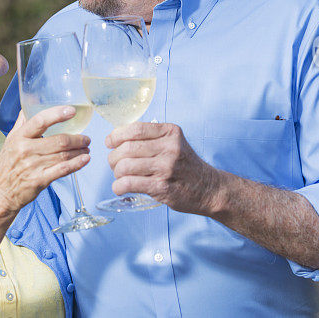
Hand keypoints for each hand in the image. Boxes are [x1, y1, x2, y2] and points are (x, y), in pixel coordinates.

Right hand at [0, 106, 89, 212]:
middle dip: (77, 139)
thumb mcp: (10, 141)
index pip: (40, 120)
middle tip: (86, 138)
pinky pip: (63, 170)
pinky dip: (77, 164)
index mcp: (19, 137)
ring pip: (63, 155)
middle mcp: (25, 150)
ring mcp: (33, 166)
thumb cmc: (6, 166)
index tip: (71, 111)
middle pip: (59, 140)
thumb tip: (30, 104)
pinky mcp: (39, 180)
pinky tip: (84, 160)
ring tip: (86, 148)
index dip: (57, 114)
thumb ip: (22, 123)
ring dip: (79, 151)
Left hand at [106, 122, 222, 214]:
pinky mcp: (162, 187)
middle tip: (115, 164)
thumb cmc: (186, 165)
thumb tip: (118, 138)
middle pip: (127, 148)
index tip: (110, 142)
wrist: (209, 188)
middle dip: (114, 157)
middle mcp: (169, 147)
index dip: (116, 135)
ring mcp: (166, 167)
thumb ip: (152, 138)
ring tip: (120, 176)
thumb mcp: (175, 143)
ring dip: (116, 173)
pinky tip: (120, 188)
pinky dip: (118, 187)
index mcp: (170, 132)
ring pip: (125, 166)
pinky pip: (129, 183)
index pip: (135, 129)